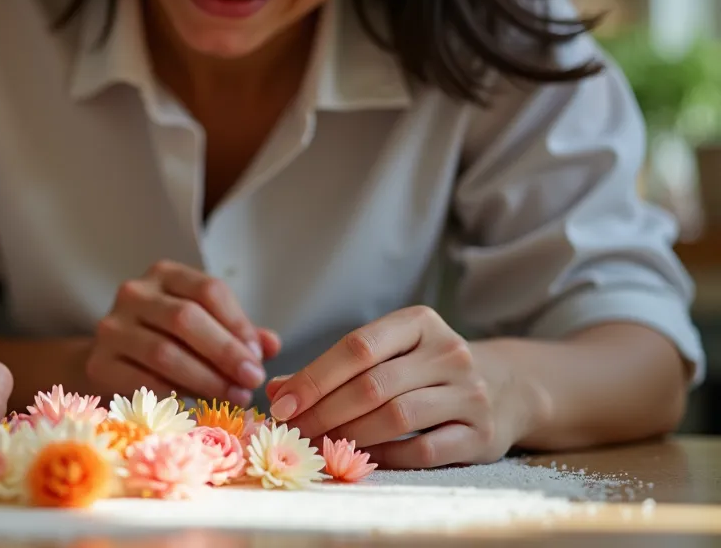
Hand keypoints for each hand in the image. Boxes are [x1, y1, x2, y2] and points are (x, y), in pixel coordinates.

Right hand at [85, 260, 280, 406]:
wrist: (109, 360)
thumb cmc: (166, 340)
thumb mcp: (203, 326)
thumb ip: (236, 332)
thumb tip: (271, 346)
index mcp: (164, 275)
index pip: (208, 290)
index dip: (238, 324)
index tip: (259, 356)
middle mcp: (134, 294)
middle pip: (185, 318)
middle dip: (225, 353)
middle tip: (252, 380)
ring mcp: (112, 328)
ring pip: (165, 353)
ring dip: (207, 379)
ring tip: (235, 396)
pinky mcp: (99, 364)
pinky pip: (143, 383)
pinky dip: (176, 397)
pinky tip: (199, 407)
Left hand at [267, 306, 524, 468]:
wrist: (507, 388)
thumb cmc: (426, 369)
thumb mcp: (387, 354)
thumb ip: (333, 369)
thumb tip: (276, 392)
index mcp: (420, 323)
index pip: (357, 347)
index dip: (314, 377)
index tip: (282, 404)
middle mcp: (449, 353)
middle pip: (372, 385)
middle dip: (324, 412)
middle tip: (294, 432)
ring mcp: (469, 394)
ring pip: (397, 417)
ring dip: (350, 435)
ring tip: (320, 445)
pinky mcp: (481, 434)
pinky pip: (423, 450)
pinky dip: (385, 457)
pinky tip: (361, 459)